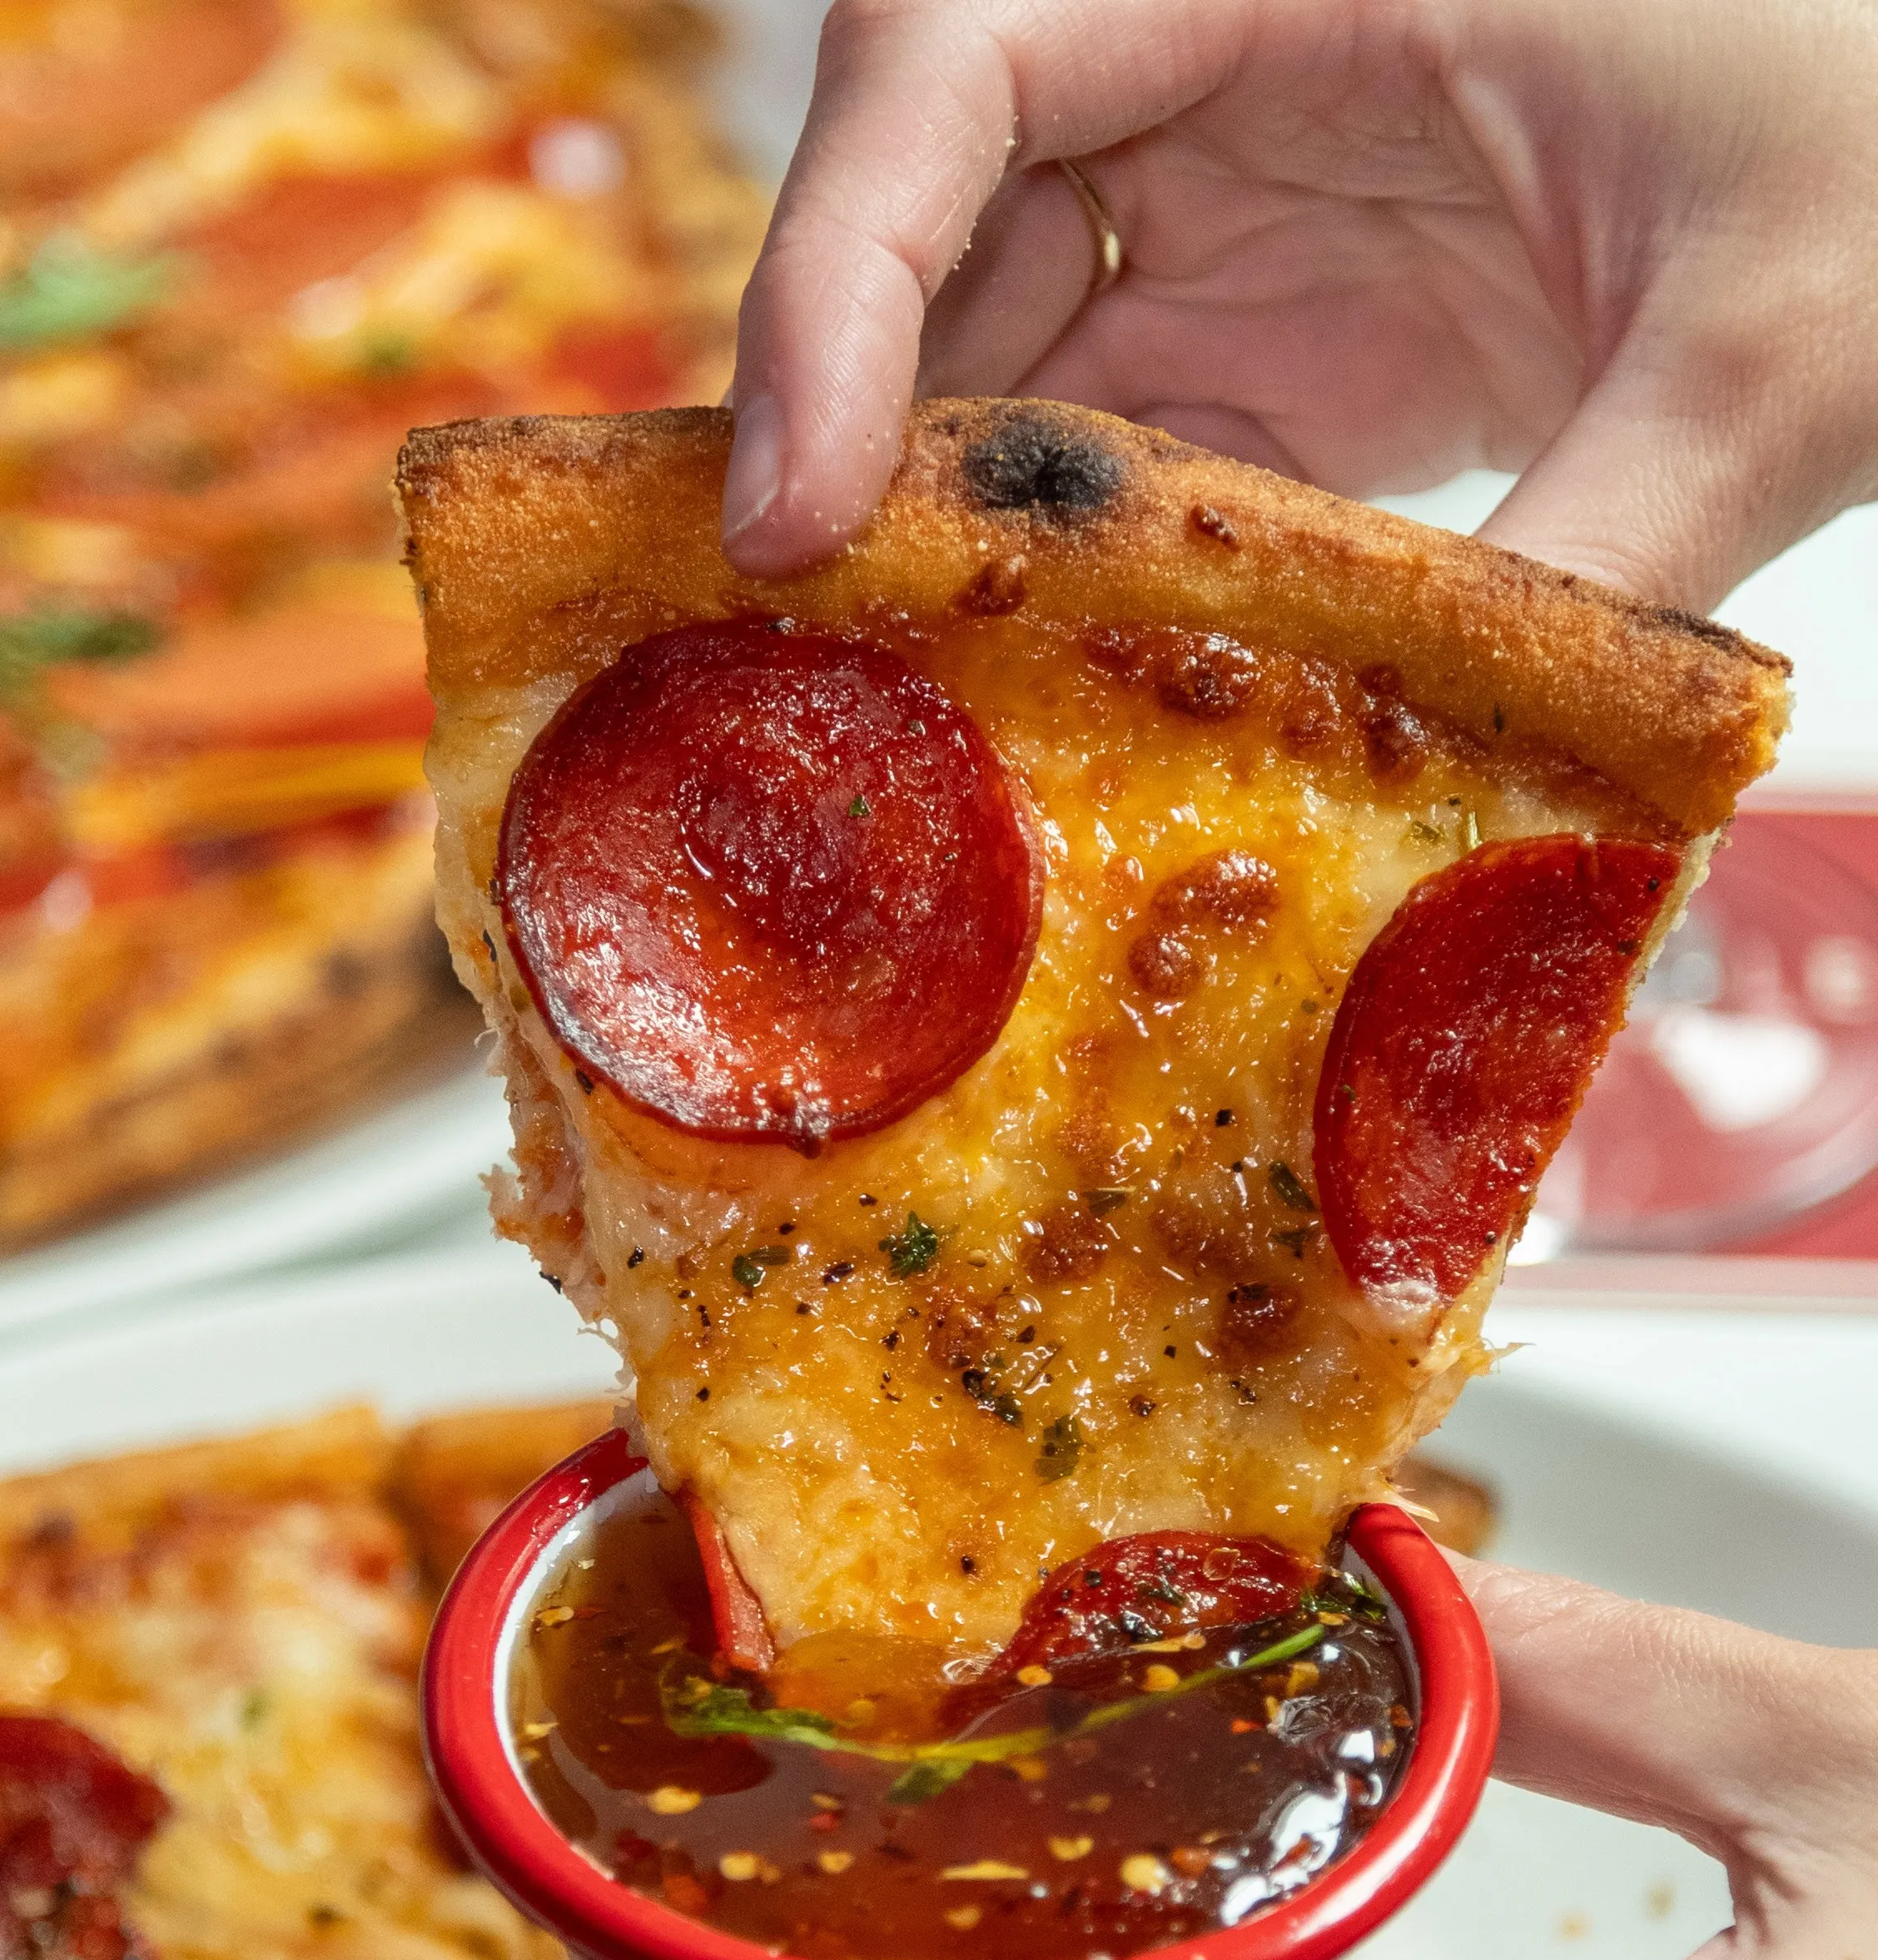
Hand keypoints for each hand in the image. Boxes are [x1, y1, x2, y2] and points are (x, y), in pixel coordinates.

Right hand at [717, 0, 1877, 611]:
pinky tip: (1053, 712)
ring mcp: (1239, 201)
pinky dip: (1064, 580)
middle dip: (847, 426)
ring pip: (991, 347)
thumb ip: (1589, 564)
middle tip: (795, 654)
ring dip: (942, 529)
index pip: (955, 54)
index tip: (796, 508)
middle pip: (924, 213)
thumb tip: (1445, 815)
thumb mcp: (1765, 353)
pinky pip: (1108, 446)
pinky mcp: (1272, 329)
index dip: (833, 274)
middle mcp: (1225, 58)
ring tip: (904, 720)